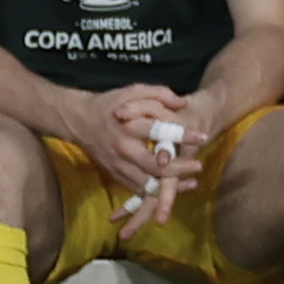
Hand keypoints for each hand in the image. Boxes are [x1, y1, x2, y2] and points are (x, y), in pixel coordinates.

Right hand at [59, 84, 203, 224]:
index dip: (183, 135)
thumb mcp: (134, 91)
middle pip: (155, 165)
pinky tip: (172, 190)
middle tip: (199, 165)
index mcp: (129, 125)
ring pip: (147, 183)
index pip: (159, 130)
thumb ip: (160, 94)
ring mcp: (118, 165)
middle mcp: (123, 147)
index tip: (203, 136)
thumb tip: (183, 104)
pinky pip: (137, 190)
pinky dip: (155, 193)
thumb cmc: (111, 104)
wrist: (80, 121)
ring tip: (191, 182)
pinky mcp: (115, 175)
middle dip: (179, 168)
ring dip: (170, 186)